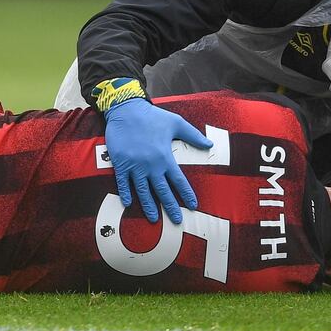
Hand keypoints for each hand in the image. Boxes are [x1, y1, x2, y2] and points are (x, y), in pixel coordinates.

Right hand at [104, 98, 211, 222]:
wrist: (126, 110)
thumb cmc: (153, 116)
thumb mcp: (176, 123)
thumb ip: (193, 136)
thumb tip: (210, 144)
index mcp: (165, 157)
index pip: (179, 180)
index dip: (186, 194)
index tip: (193, 205)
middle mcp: (151, 165)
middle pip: (162, 191)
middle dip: (170, 207)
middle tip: (177, 220)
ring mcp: (134, 166)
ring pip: (142, 191)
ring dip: (149, 206)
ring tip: (154, 219)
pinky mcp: (120, 164)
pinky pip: (123, 183)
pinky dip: (125, 194)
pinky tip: (127, 204)